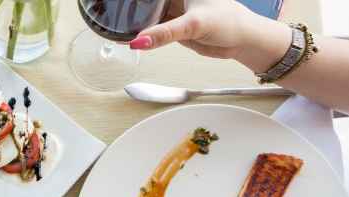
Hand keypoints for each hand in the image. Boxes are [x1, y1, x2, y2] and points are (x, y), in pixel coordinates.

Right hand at [129, 0, 290, 73]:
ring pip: (147, 11)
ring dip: (133, 17)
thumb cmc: (228, 22)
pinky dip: (140, 30)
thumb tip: (140, 41)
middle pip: (146, 1)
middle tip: (109, 9)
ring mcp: (172, 9)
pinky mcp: (171, 25)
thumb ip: (165, 33)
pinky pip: (151, 26)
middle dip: (130, 5)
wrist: (240, 41)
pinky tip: (127, 32)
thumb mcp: (193, 24)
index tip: (114, 1)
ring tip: (114, 20)